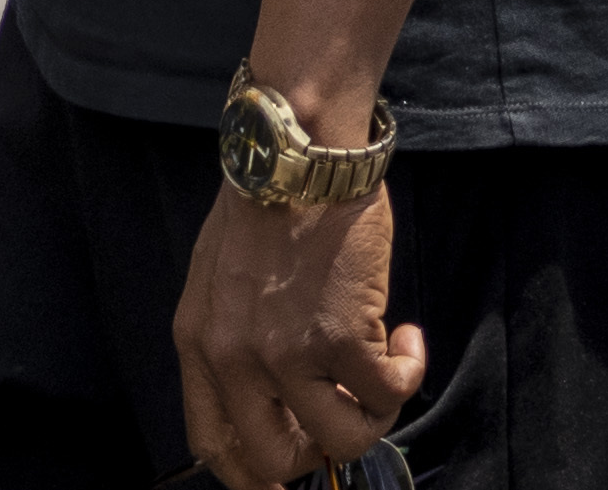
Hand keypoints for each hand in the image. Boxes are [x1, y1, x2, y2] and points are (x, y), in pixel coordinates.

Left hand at [177, 173, 418, 489]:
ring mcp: (287, 351)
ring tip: (382, 371)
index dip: (253, 475)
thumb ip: (234, 342)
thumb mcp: (219, 280)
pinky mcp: (342, 338)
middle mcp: (234, 356)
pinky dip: (408, 376)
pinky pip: (387, 396)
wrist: (300, 151)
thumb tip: (270, 401)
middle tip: (345, 413)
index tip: (286, 478)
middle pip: (273, 462)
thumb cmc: (267, 205)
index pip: (212, 444)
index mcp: (198, 342)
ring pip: (341, 441)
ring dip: (374, 415)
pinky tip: (407, 339)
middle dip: (318, 453)